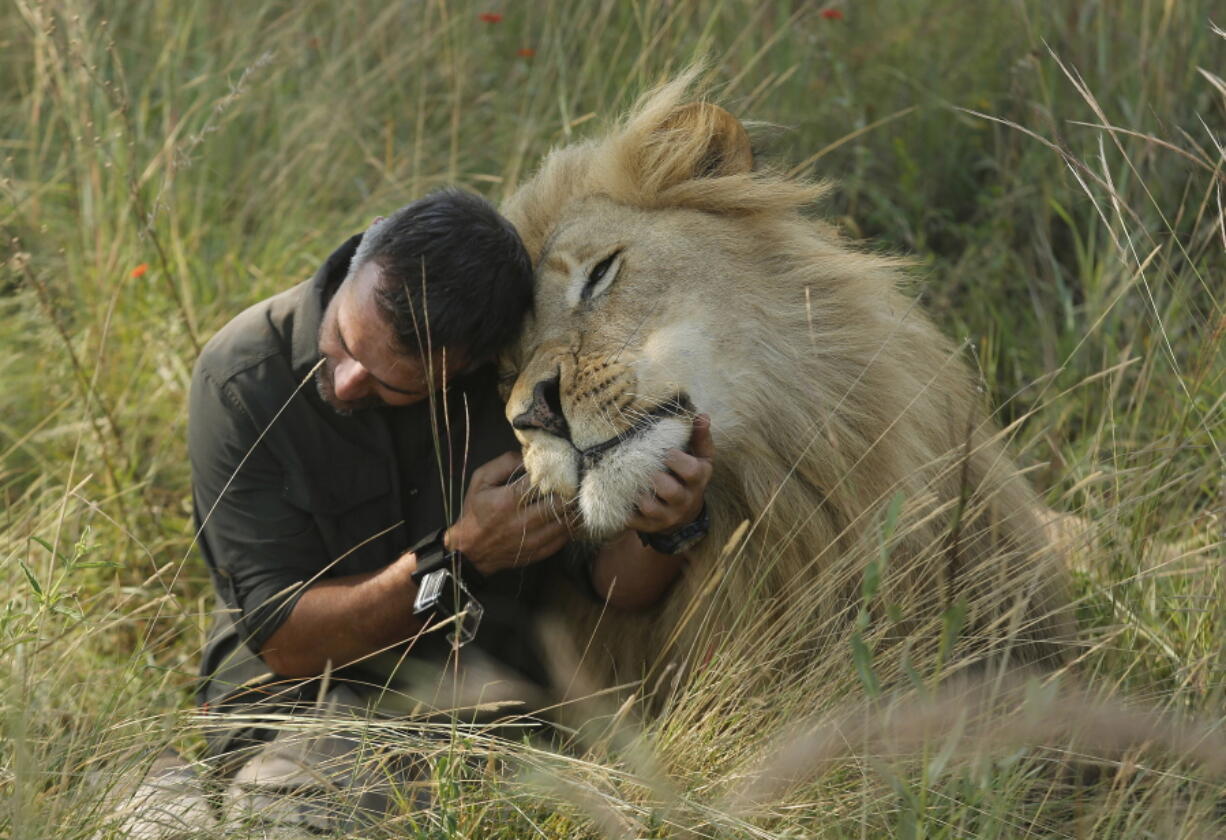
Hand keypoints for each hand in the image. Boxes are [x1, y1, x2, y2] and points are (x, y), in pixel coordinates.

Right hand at [444, 451, 569, 576]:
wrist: (470, 550)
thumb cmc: (475, 511)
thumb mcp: (481, 480)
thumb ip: (504, 463)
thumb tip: (529, 455)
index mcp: (507, 500)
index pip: (541, 481)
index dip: (554, 471)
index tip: (561, 464)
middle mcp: (522, 521)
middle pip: (559, 502)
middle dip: (569, 489)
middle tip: (575, 480)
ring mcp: (532, 539)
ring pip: (565, 521)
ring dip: (573, 507)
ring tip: (576, 497)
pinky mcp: (538, 552)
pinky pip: (563, 539)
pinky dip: (570, 526)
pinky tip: (570, 516)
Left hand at [626, 414, 714, 535]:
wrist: (684, 515)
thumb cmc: (688, 477)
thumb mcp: (700, 458)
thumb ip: (700, 437)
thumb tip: (702, 416)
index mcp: (697, 481)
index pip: (691, 471)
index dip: (676, 459)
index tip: (665, 450)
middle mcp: (684, 501)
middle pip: (670, 490)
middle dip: (655, 476)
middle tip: (643, 465)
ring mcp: (666, 516)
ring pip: (648, 506)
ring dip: (636, 491)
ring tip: (629, 479)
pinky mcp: (648, 526)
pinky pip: (630, 519)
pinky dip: (621, 507)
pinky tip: (616, 494)